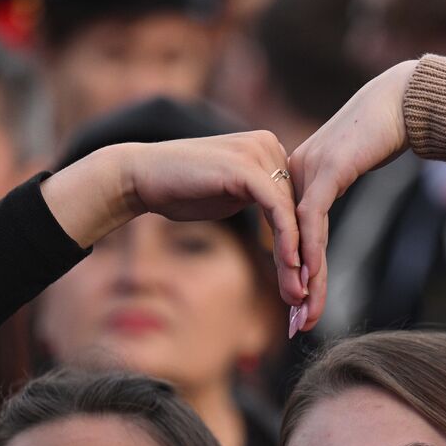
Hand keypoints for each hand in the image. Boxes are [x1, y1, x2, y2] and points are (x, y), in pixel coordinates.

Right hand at [41, 131, 298, 273]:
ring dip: (297, 259)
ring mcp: (260, 153)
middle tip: (304, 299)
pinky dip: (286, 241)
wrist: (141, 177)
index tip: (301, 286)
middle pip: (299, 211)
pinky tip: (289, 268)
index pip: (295, 205)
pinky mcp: (247, 167)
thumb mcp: (229, 198)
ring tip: (297, 294)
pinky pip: (277, 210)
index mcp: (269, 152)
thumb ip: (259, 204)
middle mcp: (270, 146)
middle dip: (303, 259)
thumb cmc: (180, 191)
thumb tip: (284, 229)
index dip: (302, 248)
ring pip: (292, 214)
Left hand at [285, 59, 417, 331]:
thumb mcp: (357, 163)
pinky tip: (310, 279)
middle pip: (291, 243)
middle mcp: (295, 174)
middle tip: (297, 327)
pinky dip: (310, 251)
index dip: (297, 274)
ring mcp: (308, 171)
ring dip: (302, 280)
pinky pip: (313, 220)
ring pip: (298, 237)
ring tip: (304, 314)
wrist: (406, 98)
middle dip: (296, 289)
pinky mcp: (326, 170)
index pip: (293, 236)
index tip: (301, 308)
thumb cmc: (390, 128)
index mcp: (300, 176)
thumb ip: (341, 184)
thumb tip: (336, 207)